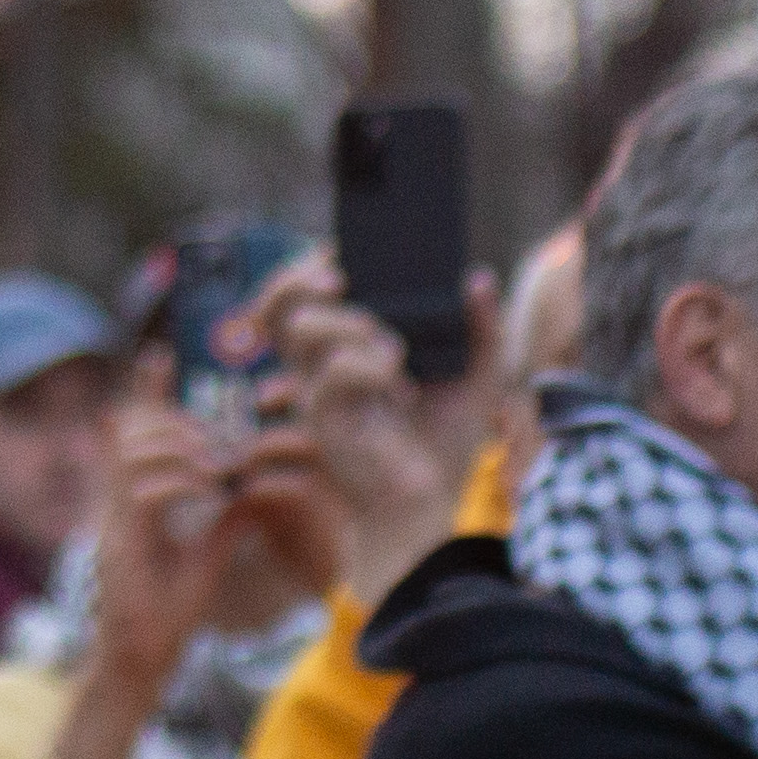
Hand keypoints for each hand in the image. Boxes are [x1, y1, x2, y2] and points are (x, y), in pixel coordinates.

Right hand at [82, 382, 242, 692]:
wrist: (141, 661)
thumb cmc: (168, 614)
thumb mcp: (207, 556)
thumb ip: (225, 522)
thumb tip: (255, 492)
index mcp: (132, 499)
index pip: (134, 433)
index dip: (144, 392)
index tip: (159, 354)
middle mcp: (116, 501)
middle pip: (131, 428)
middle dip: (174, 419)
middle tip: (217, 440)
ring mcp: (114, 519)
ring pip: (135, 450)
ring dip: (179, 448)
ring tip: (215, 467)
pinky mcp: (120, 542)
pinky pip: (144, 491)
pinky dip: (180, 483)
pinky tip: (207, 492)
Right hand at [257, 252, 505, 599]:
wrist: (430, 503)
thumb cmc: (443, 443)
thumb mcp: (475, 377)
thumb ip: (481, 328)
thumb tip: (480, 279)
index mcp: (343, 350)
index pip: (297, 297)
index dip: (306, 267)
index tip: (342, 255)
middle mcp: (320, 368)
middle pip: (276, 306)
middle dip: (298, 278)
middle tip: (339, 279)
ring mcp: (318, 394)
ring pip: (301, 329)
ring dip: (349, 324)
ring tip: (392, 350)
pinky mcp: (325, 422)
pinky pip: (332, 375)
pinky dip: (368, 368)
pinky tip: (398, 388)